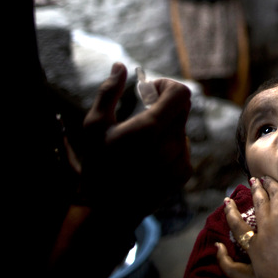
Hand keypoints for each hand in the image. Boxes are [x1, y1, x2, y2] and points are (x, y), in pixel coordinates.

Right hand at [78, 62, 191, 216]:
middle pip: (182, 108)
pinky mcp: (183, 173)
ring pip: (181, 127)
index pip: (181, 93)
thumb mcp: (94, 126)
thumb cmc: (97, 165)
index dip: (166, 86)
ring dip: (165, 125)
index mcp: (152, 128)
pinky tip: (146, 158)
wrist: (108, 211)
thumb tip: (120, 66)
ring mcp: (181, 159)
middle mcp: (173, 143)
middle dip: (163, 104)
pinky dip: (168, 144)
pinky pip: (181, 146)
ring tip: (140, 141)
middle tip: (142, 112)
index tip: (147, 93)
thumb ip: (109, 91)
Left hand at [217, 176, 277, 277]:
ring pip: (239, 231)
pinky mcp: (255, 276)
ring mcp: (257, 255)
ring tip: (227, 202)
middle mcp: (266, 232)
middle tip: (252, 182)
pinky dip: (223, 258)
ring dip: (231, 214)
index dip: (271, 184)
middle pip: (259, 206)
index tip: (266, 178)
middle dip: (256, 192)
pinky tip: (218, 247)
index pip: (275, 193)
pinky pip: (233, 267)